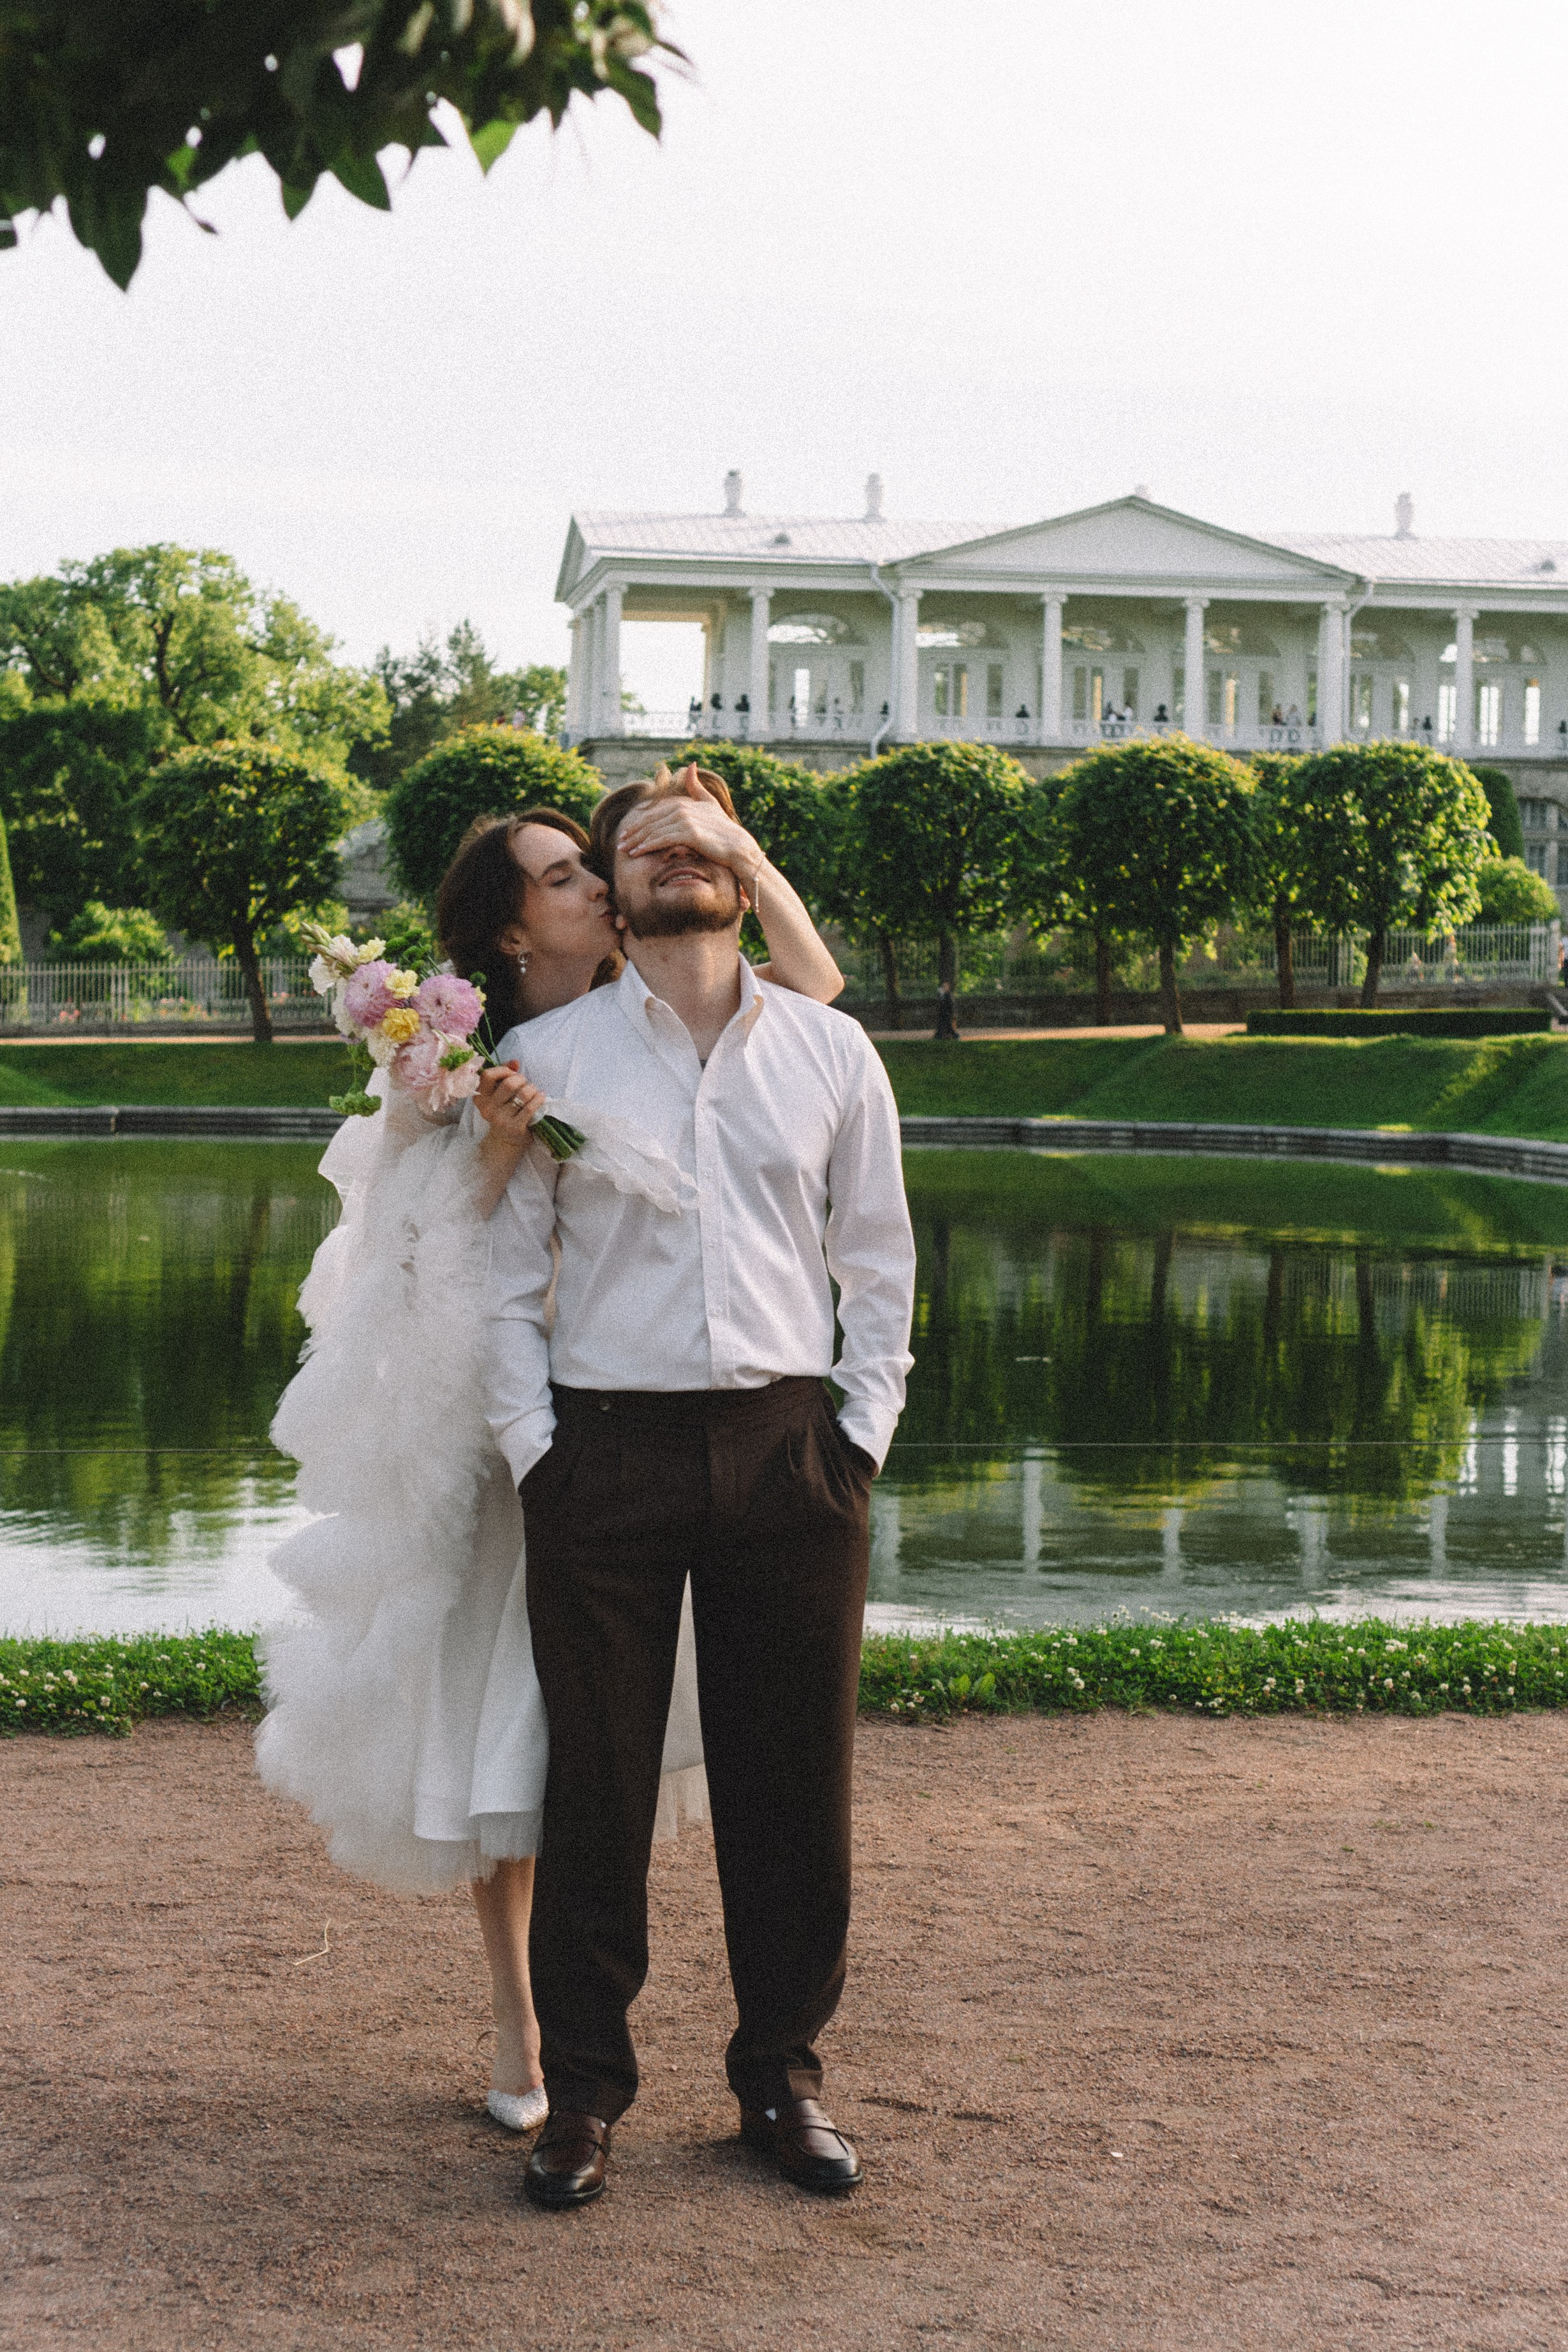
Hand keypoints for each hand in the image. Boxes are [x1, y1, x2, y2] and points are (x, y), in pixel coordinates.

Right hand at [477, 1061, 545, 1145]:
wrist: (506, 1140)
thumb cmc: (504, 1111)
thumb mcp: (499, 1094)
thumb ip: (504, 1075)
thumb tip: (515, 1062)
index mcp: (480, 1098)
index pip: (488, 1075)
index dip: (503, 1070)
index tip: (512, 1073)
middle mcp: (487, 1109)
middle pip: (508, 1084)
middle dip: (521, 1079)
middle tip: (525, 1083)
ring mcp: (500, 1119)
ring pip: (522, 1094)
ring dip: (531, 1089)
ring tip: (533, 1091)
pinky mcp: (514, 1128)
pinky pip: (530, 1108)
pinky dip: (539, 1099)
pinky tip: (541, 1097)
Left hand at [618, 768, 763, 890]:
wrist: (738, 845)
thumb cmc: (723, 828)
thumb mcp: (709, 802)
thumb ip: (695, 786)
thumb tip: (690, 764)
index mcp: (682, 803)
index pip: (654, 813)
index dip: (639, 823)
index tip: (627, 832)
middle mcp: (681, 809)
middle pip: (650, 822)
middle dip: (633, 833)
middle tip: (620, 844)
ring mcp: (685, 820)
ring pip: (653, 832)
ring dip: (637, 842)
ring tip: (625, 851)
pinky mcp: (688, 833)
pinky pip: (662, 840)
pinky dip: (648, 846)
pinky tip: (638, 853)